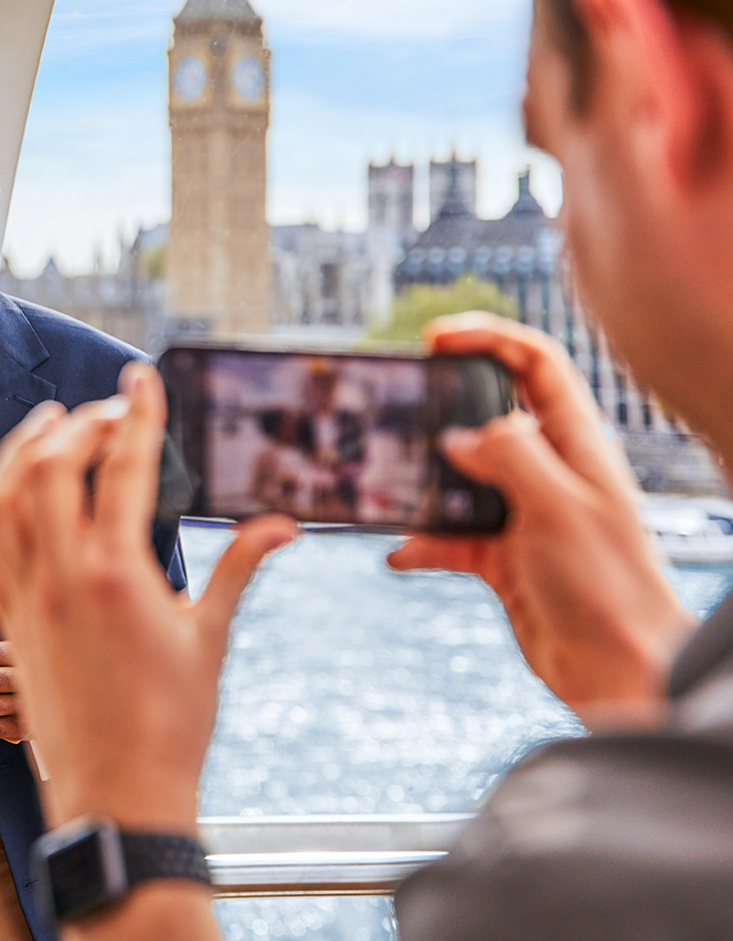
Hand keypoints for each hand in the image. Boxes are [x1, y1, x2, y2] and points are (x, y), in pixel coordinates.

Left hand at [0, 361, 295, 829]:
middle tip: (108, 412)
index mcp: (117, 573)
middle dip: (76, 424)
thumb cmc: (172, 724)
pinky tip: (18, 494)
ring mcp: (27, 598)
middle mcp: (61, 576)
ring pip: (2, 499)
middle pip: (47, 466)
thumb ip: (240, 569)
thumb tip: (282, 525)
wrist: (117, 793)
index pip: (120, 467)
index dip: (134, 414)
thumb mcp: (211, 637)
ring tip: (51, 427)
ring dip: (22, 452)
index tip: (142, 379)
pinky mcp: (10, 622)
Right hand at [389, 313, 696, 725]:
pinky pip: (449, 539)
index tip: (435, 337)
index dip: (488, 338)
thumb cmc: (608, 583)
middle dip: (443, 407)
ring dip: (423, 484)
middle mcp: (549, 471)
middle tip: (399, 405)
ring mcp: (523, 514)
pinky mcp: (502, 558)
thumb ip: (506, 455)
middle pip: (489, 414)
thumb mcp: (556, 504)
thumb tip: (458, 436)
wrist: (619, 669)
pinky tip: (398, 554)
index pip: (535, 364)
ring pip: (460, 479)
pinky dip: (421, 544)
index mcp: (575, 443)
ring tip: (387, 482)